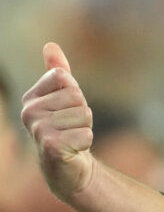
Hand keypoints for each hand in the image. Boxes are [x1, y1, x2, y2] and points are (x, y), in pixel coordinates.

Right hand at [21, 43, 96, 200]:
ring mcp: (38, 130)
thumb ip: (57, 72)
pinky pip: (86, 134)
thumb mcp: (63, 96)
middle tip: (72, 127)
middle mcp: (29, 112)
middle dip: (83, 113)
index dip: (75, 94)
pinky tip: (74, 150)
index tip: (67, 109)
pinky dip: (86, 142)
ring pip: (84, 115)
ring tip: (72, 138)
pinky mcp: (51, 146)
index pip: (64, 77)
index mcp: (31, 97)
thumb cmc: (67, 128)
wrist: (66, 166)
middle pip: (77, 96)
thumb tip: (50, 45)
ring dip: (85, 128)